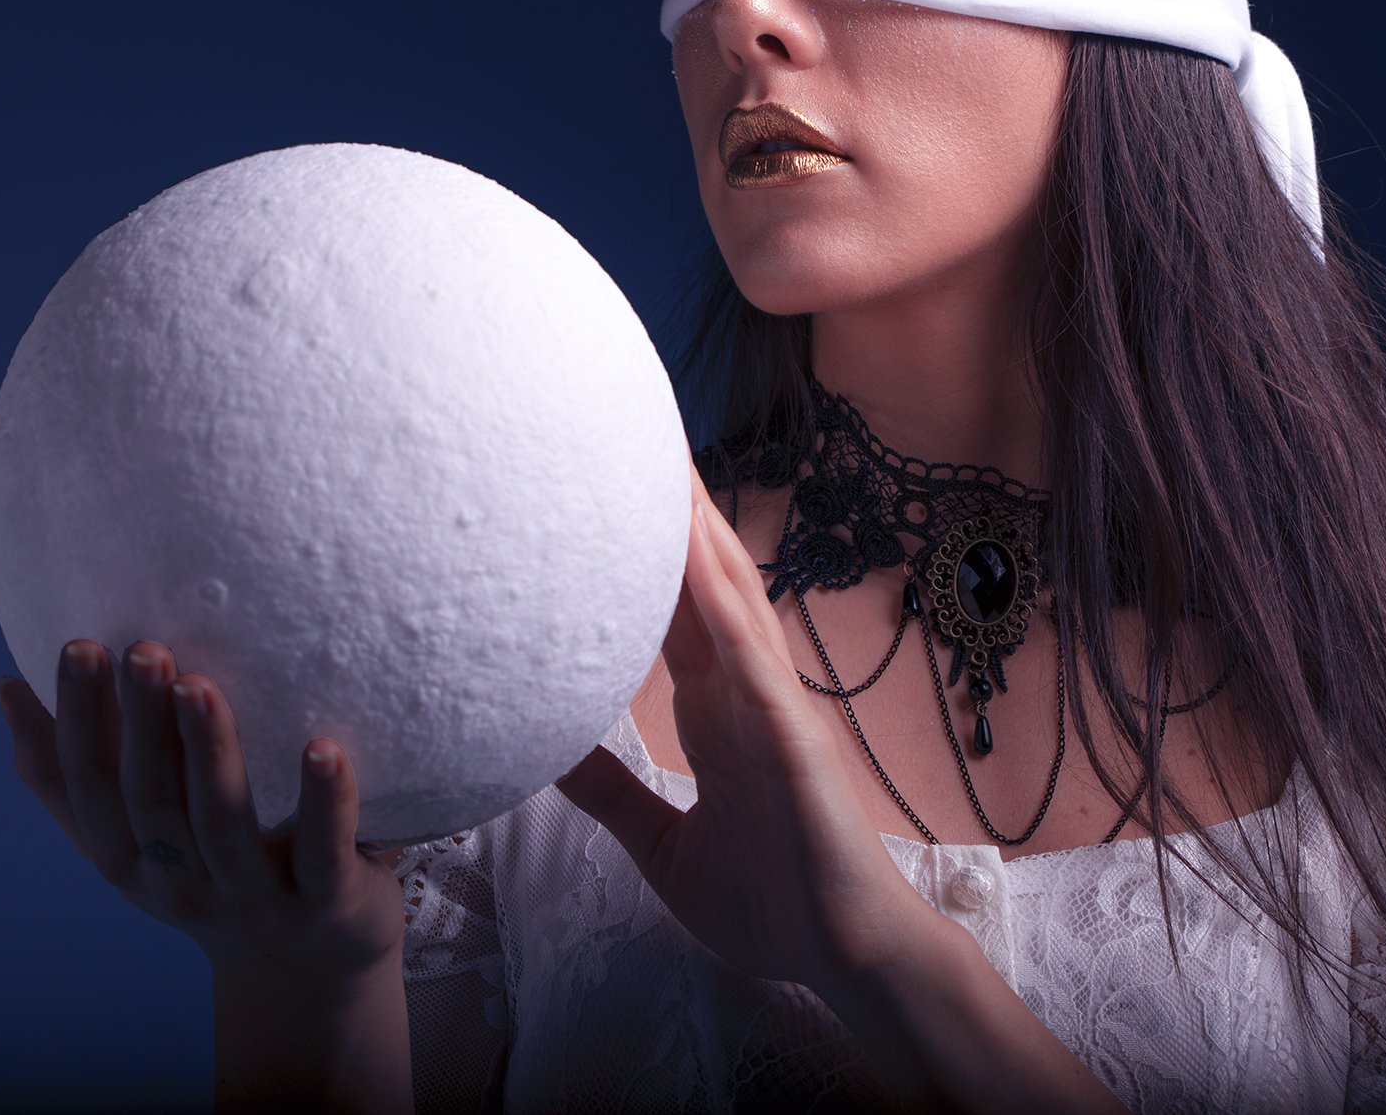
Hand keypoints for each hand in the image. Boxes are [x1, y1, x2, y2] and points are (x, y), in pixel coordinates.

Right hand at [0, 637, 408, 988]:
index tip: (81, 645)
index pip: (90, 787)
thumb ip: (70, 774)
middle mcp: (181, 884)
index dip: (81, 720)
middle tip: (143, 650)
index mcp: (129, 860)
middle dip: (143, 725)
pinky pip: (322, 849)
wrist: (306, 970)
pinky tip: (323, 748)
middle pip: (152, 802)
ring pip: (224, 825)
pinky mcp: (328, 901)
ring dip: (211, 752)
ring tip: (200, 684)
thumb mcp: (133, 837)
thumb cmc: (212, 874)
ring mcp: (254, 899)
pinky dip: (324, 801)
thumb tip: (7, 685)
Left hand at [554, 458, 933, 998]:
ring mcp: (771, 706)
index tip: (595, 482)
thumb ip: (612, 791)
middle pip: (698, 579)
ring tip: (658, 455)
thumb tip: (547, 751)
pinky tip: (698, 553)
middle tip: (624, 428)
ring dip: (695, 527)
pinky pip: (753, 656)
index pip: (666, 607)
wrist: (838, 957)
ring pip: (729, 596)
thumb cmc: (768, 900)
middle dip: (666, 508)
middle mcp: (743, 690)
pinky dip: (725, 601)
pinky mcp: (791, 737)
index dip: (634, 545)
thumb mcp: (660, 842)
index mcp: (713, 708)